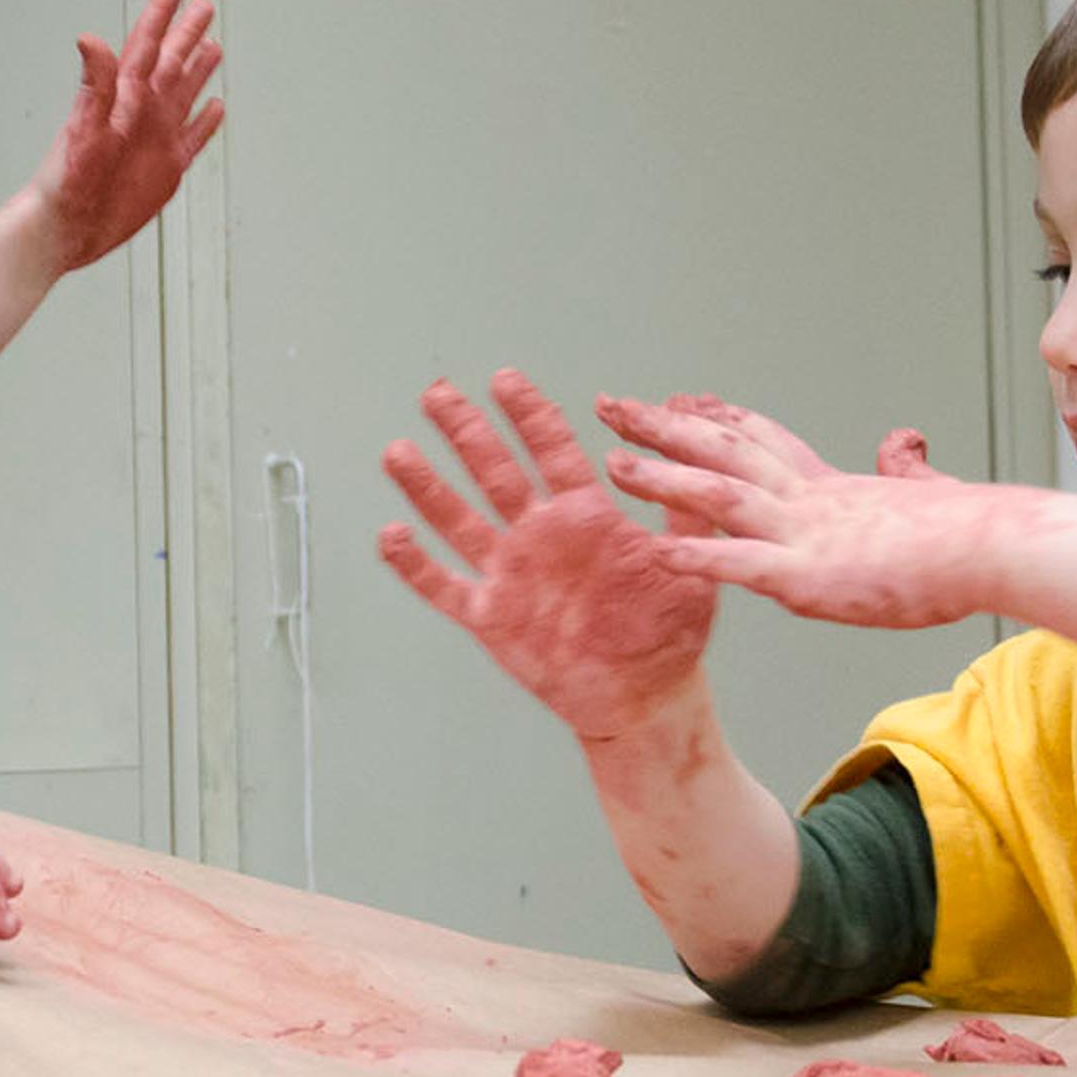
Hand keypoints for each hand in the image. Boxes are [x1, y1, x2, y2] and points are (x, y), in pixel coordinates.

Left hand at [31, 0, 223, 272]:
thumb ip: (93, 84)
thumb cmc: (66, 180)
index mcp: (123, 96)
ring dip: (197, 69)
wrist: (66, 226)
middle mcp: (142, 111)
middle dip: (186, 32)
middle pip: (171, 62)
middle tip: (202, 5)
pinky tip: (214, 107)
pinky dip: (205, 121)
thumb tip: (89, 38)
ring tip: (211, 46)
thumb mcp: (83, 128)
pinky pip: (191, 137)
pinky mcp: (166, 167)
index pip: (147, 43)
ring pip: (183, 94)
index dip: (161, 11)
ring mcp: (156, 138)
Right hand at [377, 370, 714, 740]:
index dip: (527, 414)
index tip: (504, 379)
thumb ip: (684, 499)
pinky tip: (390, 535)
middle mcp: (540, 537)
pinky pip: (444, 588)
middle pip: (494, 472)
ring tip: (397, 450)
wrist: (645, 697)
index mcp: (585, 516)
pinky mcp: (492, 619)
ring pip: (459, 521)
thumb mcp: (686, 561)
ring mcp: (511, 575)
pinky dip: (415, 565)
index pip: (550, 450)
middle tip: (437, 391)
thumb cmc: (669, 631)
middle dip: (465, 431)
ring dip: (428, 488)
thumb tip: (686, 423)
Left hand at [599, 392, 1002, 629]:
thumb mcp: (930, 492)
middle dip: (663, 427)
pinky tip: (656, 551)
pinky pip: (741, 564)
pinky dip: (696, 555)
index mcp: (834, 489)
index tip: (682, 398)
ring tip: (611, 464)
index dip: (718, 419)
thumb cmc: (975, 533)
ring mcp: (807, 536)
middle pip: (722, 450)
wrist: (1000, 548)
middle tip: (612, 404)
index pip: (762, 442)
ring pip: (719, 495)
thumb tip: (903, 440)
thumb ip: (908, 470)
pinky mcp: (812, 578)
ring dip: (662, 478)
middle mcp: (810, 502)